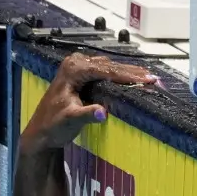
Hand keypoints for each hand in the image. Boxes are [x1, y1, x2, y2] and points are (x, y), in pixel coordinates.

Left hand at [20, 54, 156, 152]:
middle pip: (109, 66)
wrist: (41, 131)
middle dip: (133, 72)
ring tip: (150, 78)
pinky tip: (134, 79)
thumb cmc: (53, 126)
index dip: (128, 75)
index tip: (148, 80)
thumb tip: (103, 112)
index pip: (105, 70)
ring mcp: (77, 68)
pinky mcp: (81, 75)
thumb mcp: (71, 120)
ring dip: (128, 73)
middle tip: (155, 79)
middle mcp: (74, 64)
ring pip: (109, 67)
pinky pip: (105, 72)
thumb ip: (87, 114)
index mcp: (72, 70)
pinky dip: (120, 76)